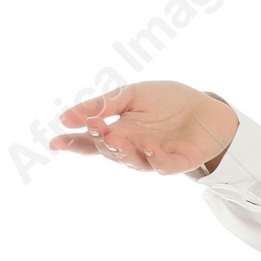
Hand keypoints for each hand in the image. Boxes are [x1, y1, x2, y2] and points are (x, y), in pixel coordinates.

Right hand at [50, 82, 237, 175]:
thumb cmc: (167, 102)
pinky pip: (163, 165)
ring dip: (122, 151)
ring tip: (114, 137)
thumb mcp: (131, 95)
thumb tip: (68, 116)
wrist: (205, 108)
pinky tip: (148, 146)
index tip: (55, 142)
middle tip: (93, 126)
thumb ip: (104, 104)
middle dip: (99, 140)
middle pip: (109, 151)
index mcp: (118, 132)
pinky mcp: (177, 162)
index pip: (91, 141)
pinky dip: (155, 158)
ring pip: (133, 161)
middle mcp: (132, 148)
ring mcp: (153, 157)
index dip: (73, 143)